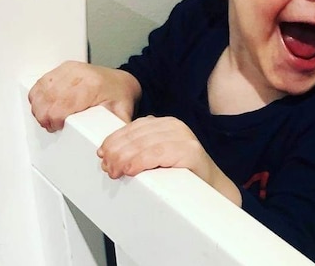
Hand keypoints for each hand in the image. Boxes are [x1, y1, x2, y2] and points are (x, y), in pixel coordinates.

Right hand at [29, 61, 140, 131]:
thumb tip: (106, 146)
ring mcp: (69, 69)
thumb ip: (113, 129)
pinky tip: (42, 105)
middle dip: (45, 116)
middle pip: (48, 99)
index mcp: (92, 86)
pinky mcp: (62, 68)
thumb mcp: (121, 113)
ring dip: (39, 107)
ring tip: (47, 117)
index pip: (61, 105)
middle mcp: (79, 74)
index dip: (54, 120)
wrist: (120, 81)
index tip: (57, 127)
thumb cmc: (119, 96)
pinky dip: (37, 96)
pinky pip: (41, 82)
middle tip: (51, 125)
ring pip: (41, 90)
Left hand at [97, 116, 240, 204]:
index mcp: (165, 124)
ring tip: (115, 171)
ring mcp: (184, 137)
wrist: (212, 190)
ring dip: (125, 158)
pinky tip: (131, 170)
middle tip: (107, 167)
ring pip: (144, 143)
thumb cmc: (182, 176)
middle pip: (136, 135)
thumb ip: (139, 149)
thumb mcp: (157, 156)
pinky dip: (141, 160)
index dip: (114, 139)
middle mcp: (174, 126)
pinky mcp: (190, 151)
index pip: (133, 127)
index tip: (102, 154)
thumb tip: (108, 153)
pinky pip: (159, 152)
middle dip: (117, 151)